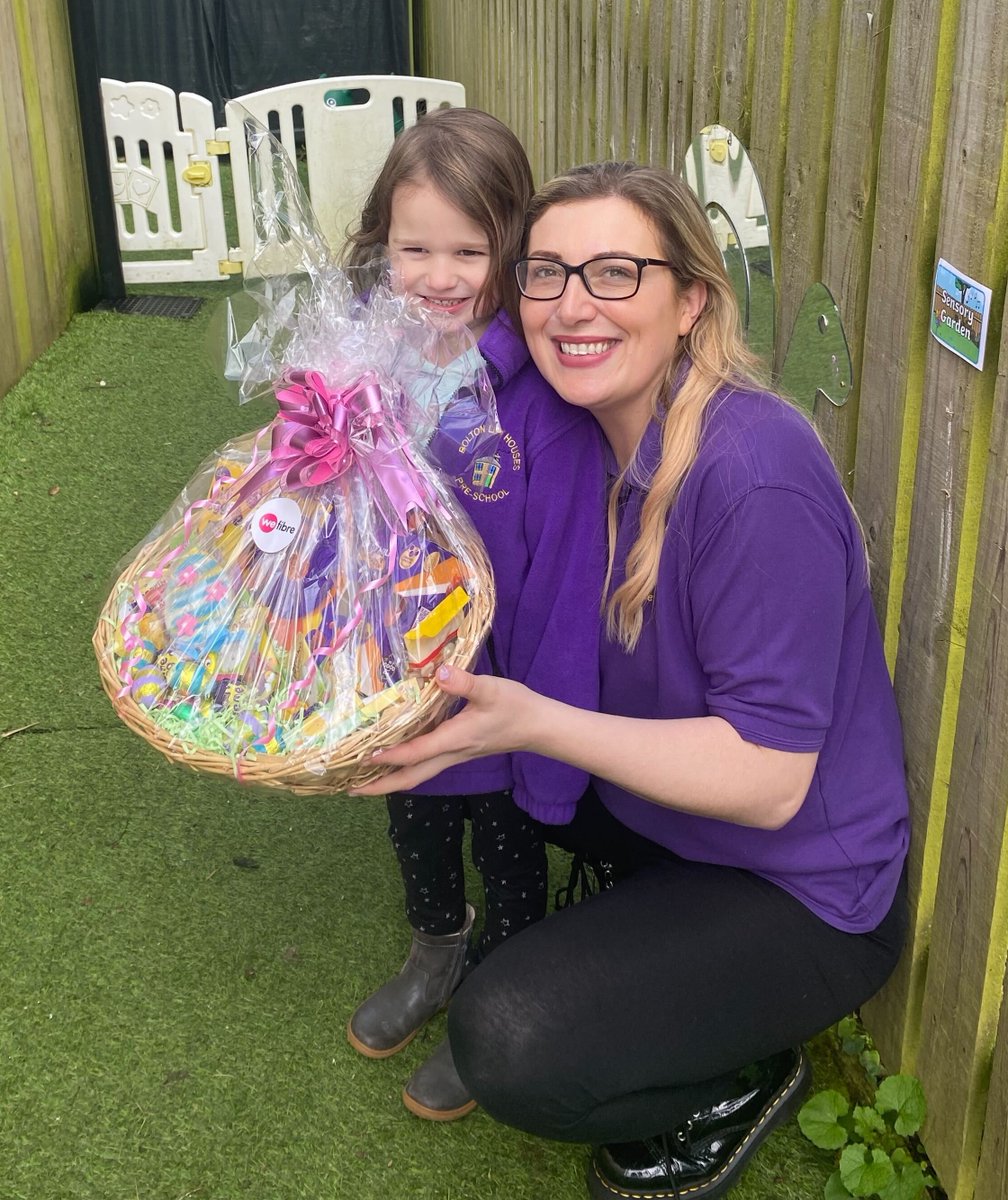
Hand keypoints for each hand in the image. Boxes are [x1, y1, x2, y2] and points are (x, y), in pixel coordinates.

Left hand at [349, 663, 533, 793]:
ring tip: (362, 780)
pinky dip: (404, 768)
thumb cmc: (515, 707)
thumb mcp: (491, 689)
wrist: (538, 726)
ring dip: (389, 780)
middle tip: (349, 788)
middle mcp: (451, 753)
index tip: (365, 757)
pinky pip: (425, 767)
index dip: (391, 756)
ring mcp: (454, 756)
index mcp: (455, 739)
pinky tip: (394, 761)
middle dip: (380, 786)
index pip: (417, 752)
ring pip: (417, 775)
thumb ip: (465, 682)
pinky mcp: (457, 752)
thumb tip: (440, 673)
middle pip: (410, 778)